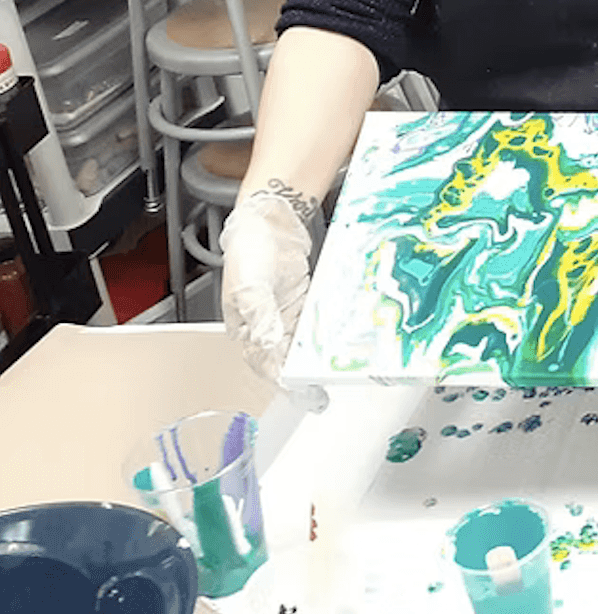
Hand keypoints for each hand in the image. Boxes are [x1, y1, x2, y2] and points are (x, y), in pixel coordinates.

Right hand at [221, 188, 317, 383]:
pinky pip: (312, 323)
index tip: (298, 389)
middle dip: (300, 377)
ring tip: (331, 375)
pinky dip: (323, 334)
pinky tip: (337, 344)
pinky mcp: (301, 301)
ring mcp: (284, 314)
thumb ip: (260, 314)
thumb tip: (268, 341)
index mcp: (244, 327)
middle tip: (319, 394)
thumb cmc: (249, 249)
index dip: (280, 377)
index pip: (262, 360)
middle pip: (282, 358)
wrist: (268, 219)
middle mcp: (264, 325)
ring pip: (299, 344)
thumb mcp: (250, 284)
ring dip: (313, 359)